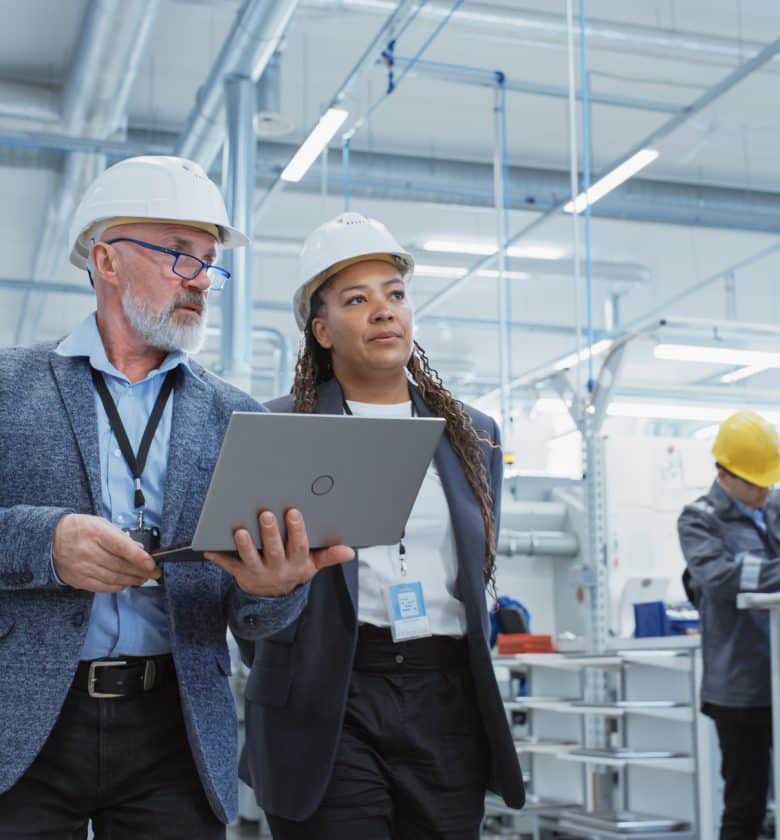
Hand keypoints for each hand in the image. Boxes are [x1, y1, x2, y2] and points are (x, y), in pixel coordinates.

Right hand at [52, 513, 160, 591]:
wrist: (50, 539)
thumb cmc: (79, 529)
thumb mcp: (101, 523)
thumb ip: (120, 536)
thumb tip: (139, 548)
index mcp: (95, 533)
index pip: (122, 547)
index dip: (140, 557)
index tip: (152, 563)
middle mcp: (88, 551)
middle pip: (120, 566)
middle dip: (141, 571)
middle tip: (154, 573)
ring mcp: (82, 568)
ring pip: (114, 578)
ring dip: (132, 580)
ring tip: (143, 578)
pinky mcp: (79, 580)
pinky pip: (102, 587)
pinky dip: (117, 587)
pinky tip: (126, 583)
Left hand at [204, 508, 353, 596]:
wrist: (274, 596)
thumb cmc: (294, 569)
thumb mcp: (313, 564)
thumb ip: (329, 556)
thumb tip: (350, 552)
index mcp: (297, 564)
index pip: (298, 546)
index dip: (296, 530)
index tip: (294, 512)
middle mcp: (277, 569)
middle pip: (273, 551)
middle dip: (270, 533)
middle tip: (266, 514)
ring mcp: (258, 572)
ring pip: (250, 558)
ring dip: (244, 545)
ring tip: (240, 530)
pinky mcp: (240, 573)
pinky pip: (228, 566)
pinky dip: (218, 557)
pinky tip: (208, 548)